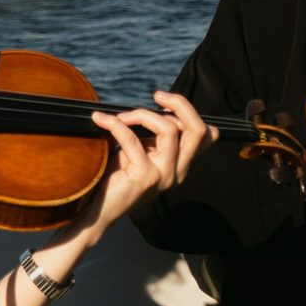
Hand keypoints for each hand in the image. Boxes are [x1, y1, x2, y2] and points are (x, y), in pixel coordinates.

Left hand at [86, 93, 217, 230]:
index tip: (164, 102)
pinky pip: (132, 139)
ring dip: (142, 114)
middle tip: (158, 95)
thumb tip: (162, 108)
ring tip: (121, 116)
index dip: (189, 112)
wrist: (100, 209)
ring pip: (169, 129)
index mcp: (181, 165)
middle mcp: (178, 172)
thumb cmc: (118, 176)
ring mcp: (164, 175)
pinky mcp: (144, 177)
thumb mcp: (143, 151)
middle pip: (197, 130)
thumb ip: (156, 136)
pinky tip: (101, 120)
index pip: (206, 135)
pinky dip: (116, 124)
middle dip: (180, 104)